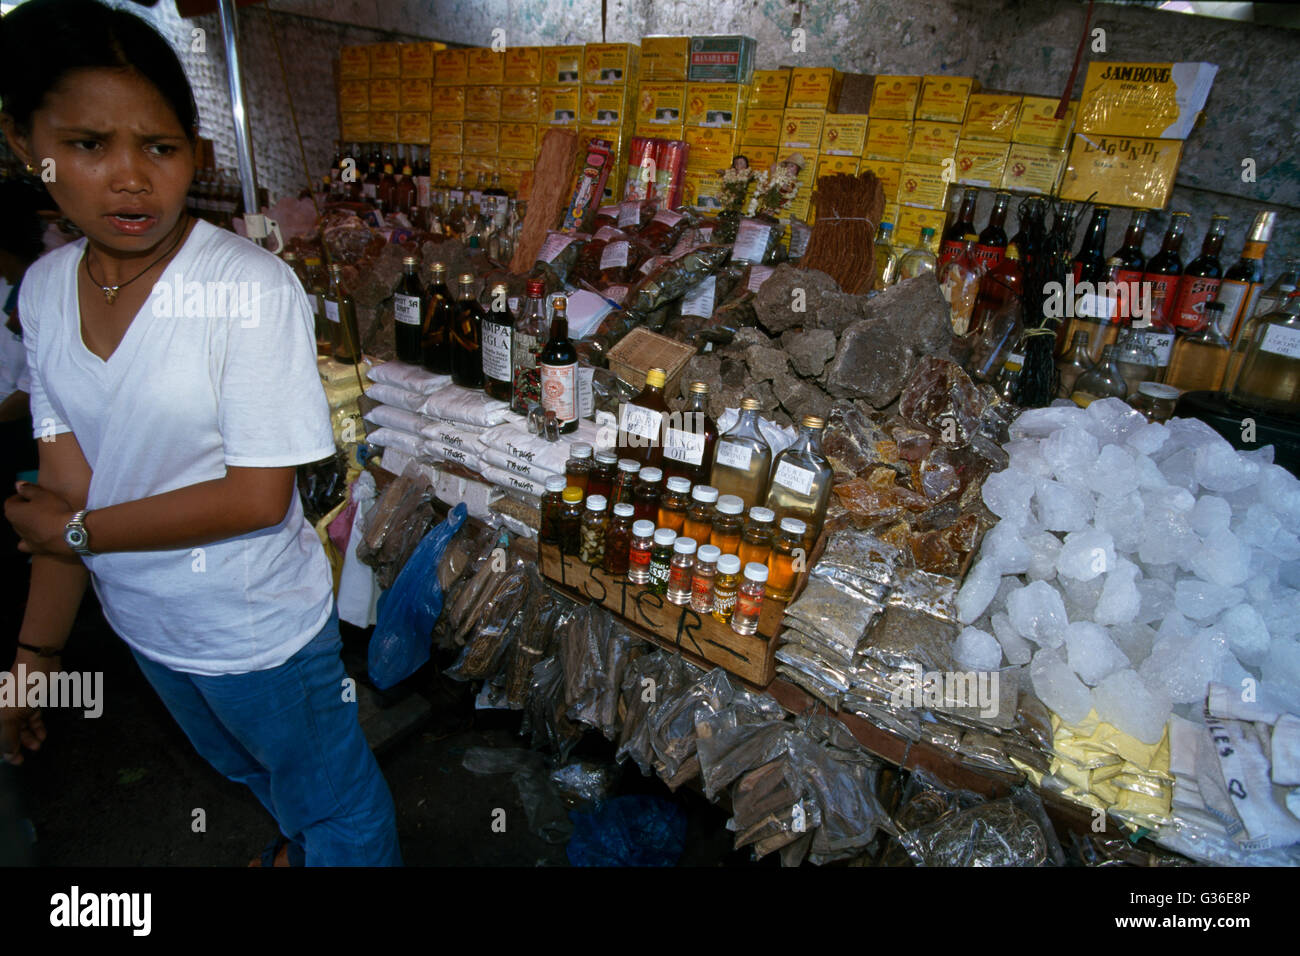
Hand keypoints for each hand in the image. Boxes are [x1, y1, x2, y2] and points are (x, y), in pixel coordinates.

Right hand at [1, 650, 55, 764]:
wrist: (39, 665)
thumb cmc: (20, 690)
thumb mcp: (10, 718)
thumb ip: (8, 738)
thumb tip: (9, 755)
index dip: (4, 750)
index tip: (15, 761)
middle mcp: (2, 710)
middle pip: (7, 733)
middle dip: (17, 745)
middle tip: (25, 757)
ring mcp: (16, 706)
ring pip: (21, 727)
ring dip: (29, 737)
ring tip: (38, 744)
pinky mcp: (30, 702)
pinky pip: (32, 718)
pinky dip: (37, 727)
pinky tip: (42, 735)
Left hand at [4, 481, 74, 555]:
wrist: (70, 533)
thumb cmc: (55, 510)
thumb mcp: (43, 494)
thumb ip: (28, 489)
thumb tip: (17, 485)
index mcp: (12, 511)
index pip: (12, 500)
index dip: (24, 495)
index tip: (37, 494)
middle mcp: (14, 526)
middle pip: (17, 514)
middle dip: (26, 509)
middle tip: (44, 505)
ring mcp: (23, 538)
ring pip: (22, 528)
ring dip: (30, 522)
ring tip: (46, 519)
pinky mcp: (34, 548)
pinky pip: (26, 543)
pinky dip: (29, 539)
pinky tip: (37, 536)